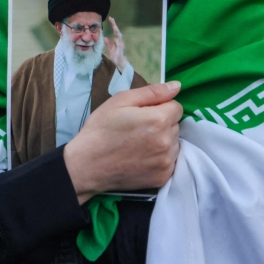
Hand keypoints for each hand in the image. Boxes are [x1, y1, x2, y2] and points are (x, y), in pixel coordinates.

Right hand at [64, 81, 181, 202]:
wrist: (86, 165)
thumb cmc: (101, 129)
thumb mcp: (120, 101)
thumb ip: (152, 92)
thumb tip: (176, 86)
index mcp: (158, 119)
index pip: (176, 107)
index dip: (160, 107)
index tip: (143, 114)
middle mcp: (167, 141)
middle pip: (175, 125)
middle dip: (162, 123)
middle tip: (138, 129)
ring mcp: (166, 162)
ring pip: (174, 143)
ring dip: (163, 141)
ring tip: (139, 144)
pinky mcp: (162, 177)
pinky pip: (170, 161)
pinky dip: (160, 157)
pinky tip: (142, 157)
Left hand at [103, 17, 128, 72]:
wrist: (120, 63)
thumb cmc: (116, 55)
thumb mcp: (110, 49)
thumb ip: (108, 43)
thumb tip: (104, 37)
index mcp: (117, 40)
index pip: (115, 31)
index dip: (113, 25)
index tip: (110, 19)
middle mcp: (120, 41)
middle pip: (117, 31)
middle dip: (114, 25)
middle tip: (111, 19)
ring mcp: (121, 44)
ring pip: (119, 36)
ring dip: (116, 31)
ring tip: (114, 25)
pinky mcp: (121, 49)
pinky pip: (120, 44)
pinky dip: (118, 40)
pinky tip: (117, 36)